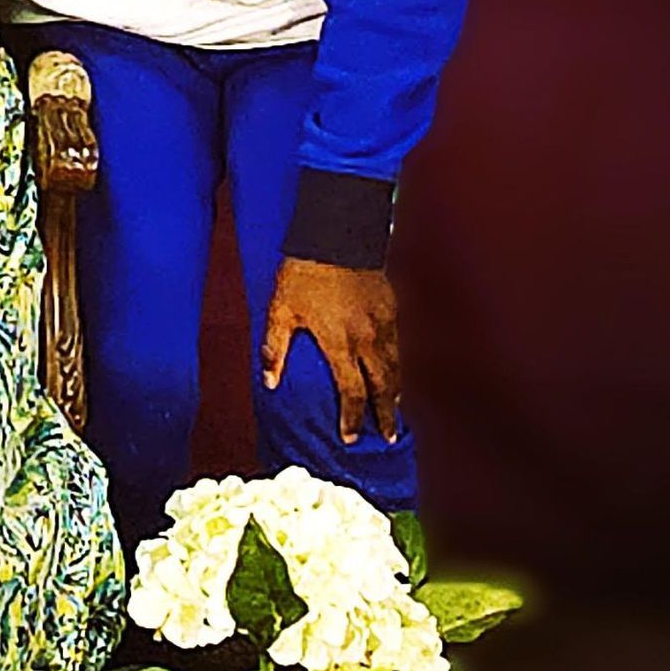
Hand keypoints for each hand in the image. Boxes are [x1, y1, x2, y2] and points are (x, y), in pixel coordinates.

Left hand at [261, 257, 401, 443]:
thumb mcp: (280, 309)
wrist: (336, 234)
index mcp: (339, 342)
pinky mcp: (391, 308)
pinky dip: (399, 365)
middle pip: (382, 386)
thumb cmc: (304, 271)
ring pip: (396, 367)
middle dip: (384, 414)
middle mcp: (366, 338)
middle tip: (386, 435)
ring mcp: (383, 323)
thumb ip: (275, 347)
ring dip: (396, 393)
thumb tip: (269, 382)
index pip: (350, 391)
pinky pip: (399, 346)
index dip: (351, 418)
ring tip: (394, 412)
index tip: (350, 437)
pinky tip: (396, 372)